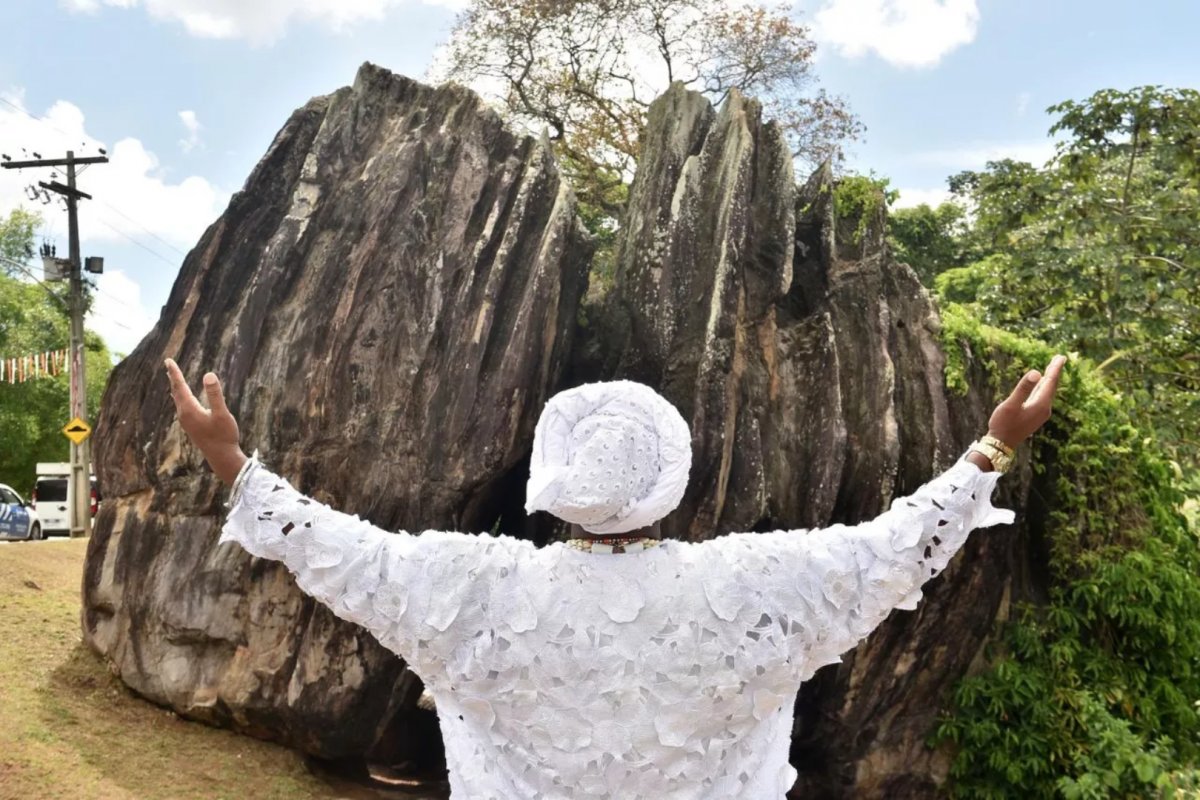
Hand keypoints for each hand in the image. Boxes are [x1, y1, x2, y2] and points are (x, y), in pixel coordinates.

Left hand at [165, 358, 246, 484]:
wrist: (222, 457)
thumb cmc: (224, 435)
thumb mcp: (222, 414)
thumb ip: (214, 394)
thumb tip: (208, 374)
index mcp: (189, 409)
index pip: (180, 386)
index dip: (175, 373)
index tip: (168, 361)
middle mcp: (184, 415)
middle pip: (176, 392)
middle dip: (173, 378)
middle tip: (169, 365)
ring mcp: (187, 422)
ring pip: (178, 400)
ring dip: (176, 388)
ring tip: (173, 379)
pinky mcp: (192, 427)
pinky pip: (182, 407)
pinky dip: (181, 398)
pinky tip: (183, 399)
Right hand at [987, 354, 1067, 449]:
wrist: (1001, 444)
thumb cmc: (1003, 424)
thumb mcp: (1011, 405)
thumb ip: (1023, 388)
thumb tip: (1036, 372)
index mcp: (1040, 404)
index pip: (1050, 382)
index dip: (1055, 368)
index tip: (1061, 357)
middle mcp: (1044, 409)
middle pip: (1051, 386)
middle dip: (1055, 372)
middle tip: (1060, 359)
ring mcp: (1040, 413)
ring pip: (1047, 392)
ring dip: (1050, 380)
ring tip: (1052, 369)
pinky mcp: (1035, 416)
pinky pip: (1042, 397)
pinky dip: (1043, 388)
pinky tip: (1041, 386)